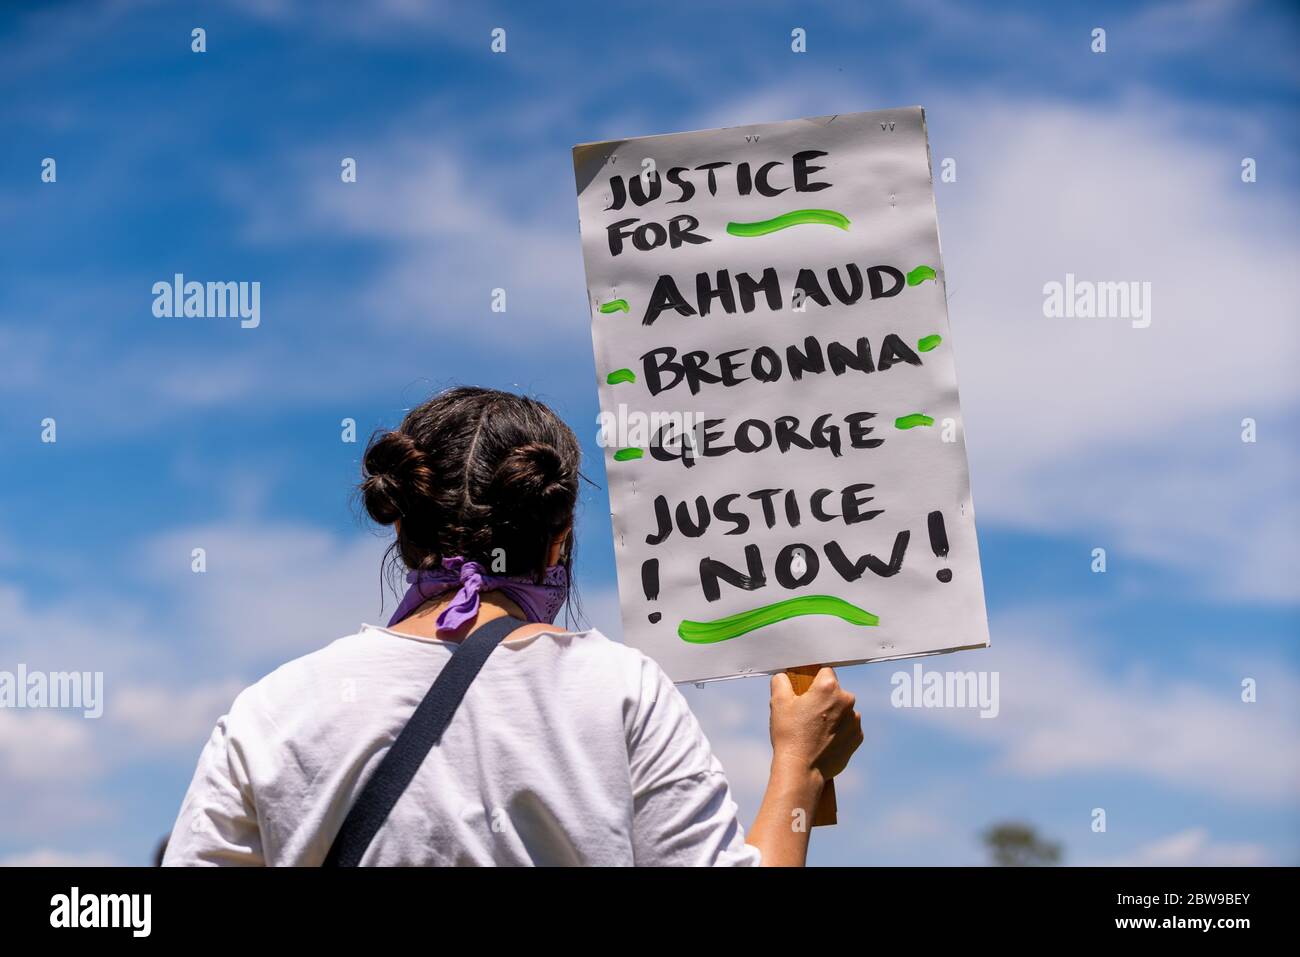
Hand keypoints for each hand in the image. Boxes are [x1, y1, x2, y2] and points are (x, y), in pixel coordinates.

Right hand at [768, 668, 862, 783]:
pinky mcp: (857, 737)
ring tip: (814, 731)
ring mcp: (854, 720)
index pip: (824, 672)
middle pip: (835, 691)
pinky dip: (838, 731)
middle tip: (807, 714)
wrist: (802, 770)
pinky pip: (847, 727)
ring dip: (832, 716)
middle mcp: (847, 700)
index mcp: (828, 687)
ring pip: (842, 710)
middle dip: (823, 699)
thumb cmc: (789, 734)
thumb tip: (784, 676)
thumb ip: (781, 681)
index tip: (805, 693)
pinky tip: (823, 741)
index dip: (813, 681)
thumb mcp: (778, 702)